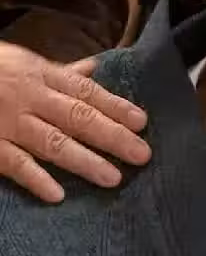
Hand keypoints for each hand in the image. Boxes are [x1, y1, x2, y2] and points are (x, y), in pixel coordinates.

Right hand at [0, 42, 150, 202]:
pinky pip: (12, 163)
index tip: (142, 122)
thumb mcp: (23, 62)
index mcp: (42, 75)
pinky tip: (56, 194)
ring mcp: (7, 122)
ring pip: (52, 142)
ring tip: (113, 178)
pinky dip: (34, 178)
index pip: (87, 93)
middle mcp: (29, 97)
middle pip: (78, 118)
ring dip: (84, 161)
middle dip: (112, 137)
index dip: (116, 107)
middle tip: (142, 154)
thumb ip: (60, 73)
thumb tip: (93, 70)